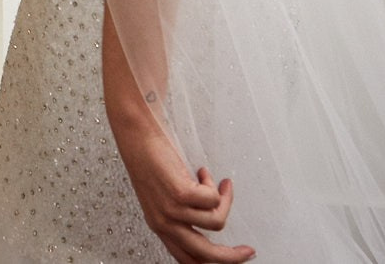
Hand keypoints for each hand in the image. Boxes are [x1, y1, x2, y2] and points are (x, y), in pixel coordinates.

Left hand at [111, 117, 254, 262]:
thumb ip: (181, 215)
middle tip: (248, 250)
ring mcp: (171, 210)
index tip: (235, 260)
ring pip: (216, 221)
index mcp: (159, 226)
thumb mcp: (162, 196)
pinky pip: (213, 199)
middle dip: (232, 256)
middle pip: (205, 255)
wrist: (135, 133)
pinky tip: (201, 171)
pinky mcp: (179, 194)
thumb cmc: (149, 159)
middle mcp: (163, 222)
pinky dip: (213, 184)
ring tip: (209, 180)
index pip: (188, 260)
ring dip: (221, 200)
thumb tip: (210, 223)